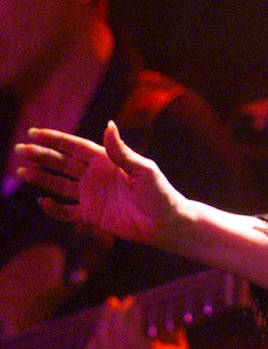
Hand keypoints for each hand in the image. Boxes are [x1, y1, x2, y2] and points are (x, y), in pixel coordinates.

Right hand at [13, 121, 183, 246]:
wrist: (167, 223)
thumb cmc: (160, 193)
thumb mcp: (143, 170)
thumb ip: (122, 151)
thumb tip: (108, 125)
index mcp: (107, 161)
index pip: (75, 147)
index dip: (55, 139)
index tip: (33, 132)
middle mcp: (96, 176)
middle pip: (62, 163)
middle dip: (41, 156)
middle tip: (20, 150)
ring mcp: (92, 196)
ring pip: (60, 185)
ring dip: (41, 178)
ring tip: (21, 172)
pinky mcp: (92, 216)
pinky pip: (67, 212)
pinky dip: (54, 209)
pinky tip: (42, 202)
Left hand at [85, 295, 202, 348]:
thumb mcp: (177, 344)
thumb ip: (164, 325)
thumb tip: (146, 303)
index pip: (133, 336)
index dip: (129, 316)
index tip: (132, 301)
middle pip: (115, 340)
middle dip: (113, 317)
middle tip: (115, 301)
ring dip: (103, 327)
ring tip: (108, 312)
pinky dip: (92, 347)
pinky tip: (98, 334)